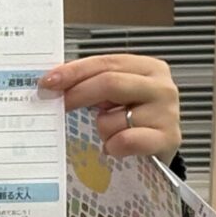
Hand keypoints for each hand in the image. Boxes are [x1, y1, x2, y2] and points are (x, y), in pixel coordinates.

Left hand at [42, 54, 181, 160]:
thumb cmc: (132, 123)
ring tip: (109, 134)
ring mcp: (167, 113)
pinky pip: (125, 141)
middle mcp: (161, 87)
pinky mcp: (167, 139)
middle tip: (57, 107)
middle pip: (110, 83)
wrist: (158, 154)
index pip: (106, 62)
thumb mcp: (114, 99)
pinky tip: (115, 148)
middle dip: (77, 95)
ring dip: (101, 130)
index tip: (47, 82)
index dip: (74, 71)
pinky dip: (113, 147)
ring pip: (114, 118)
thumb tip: (52, 83)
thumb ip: (92, 85)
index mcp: (148, 68)